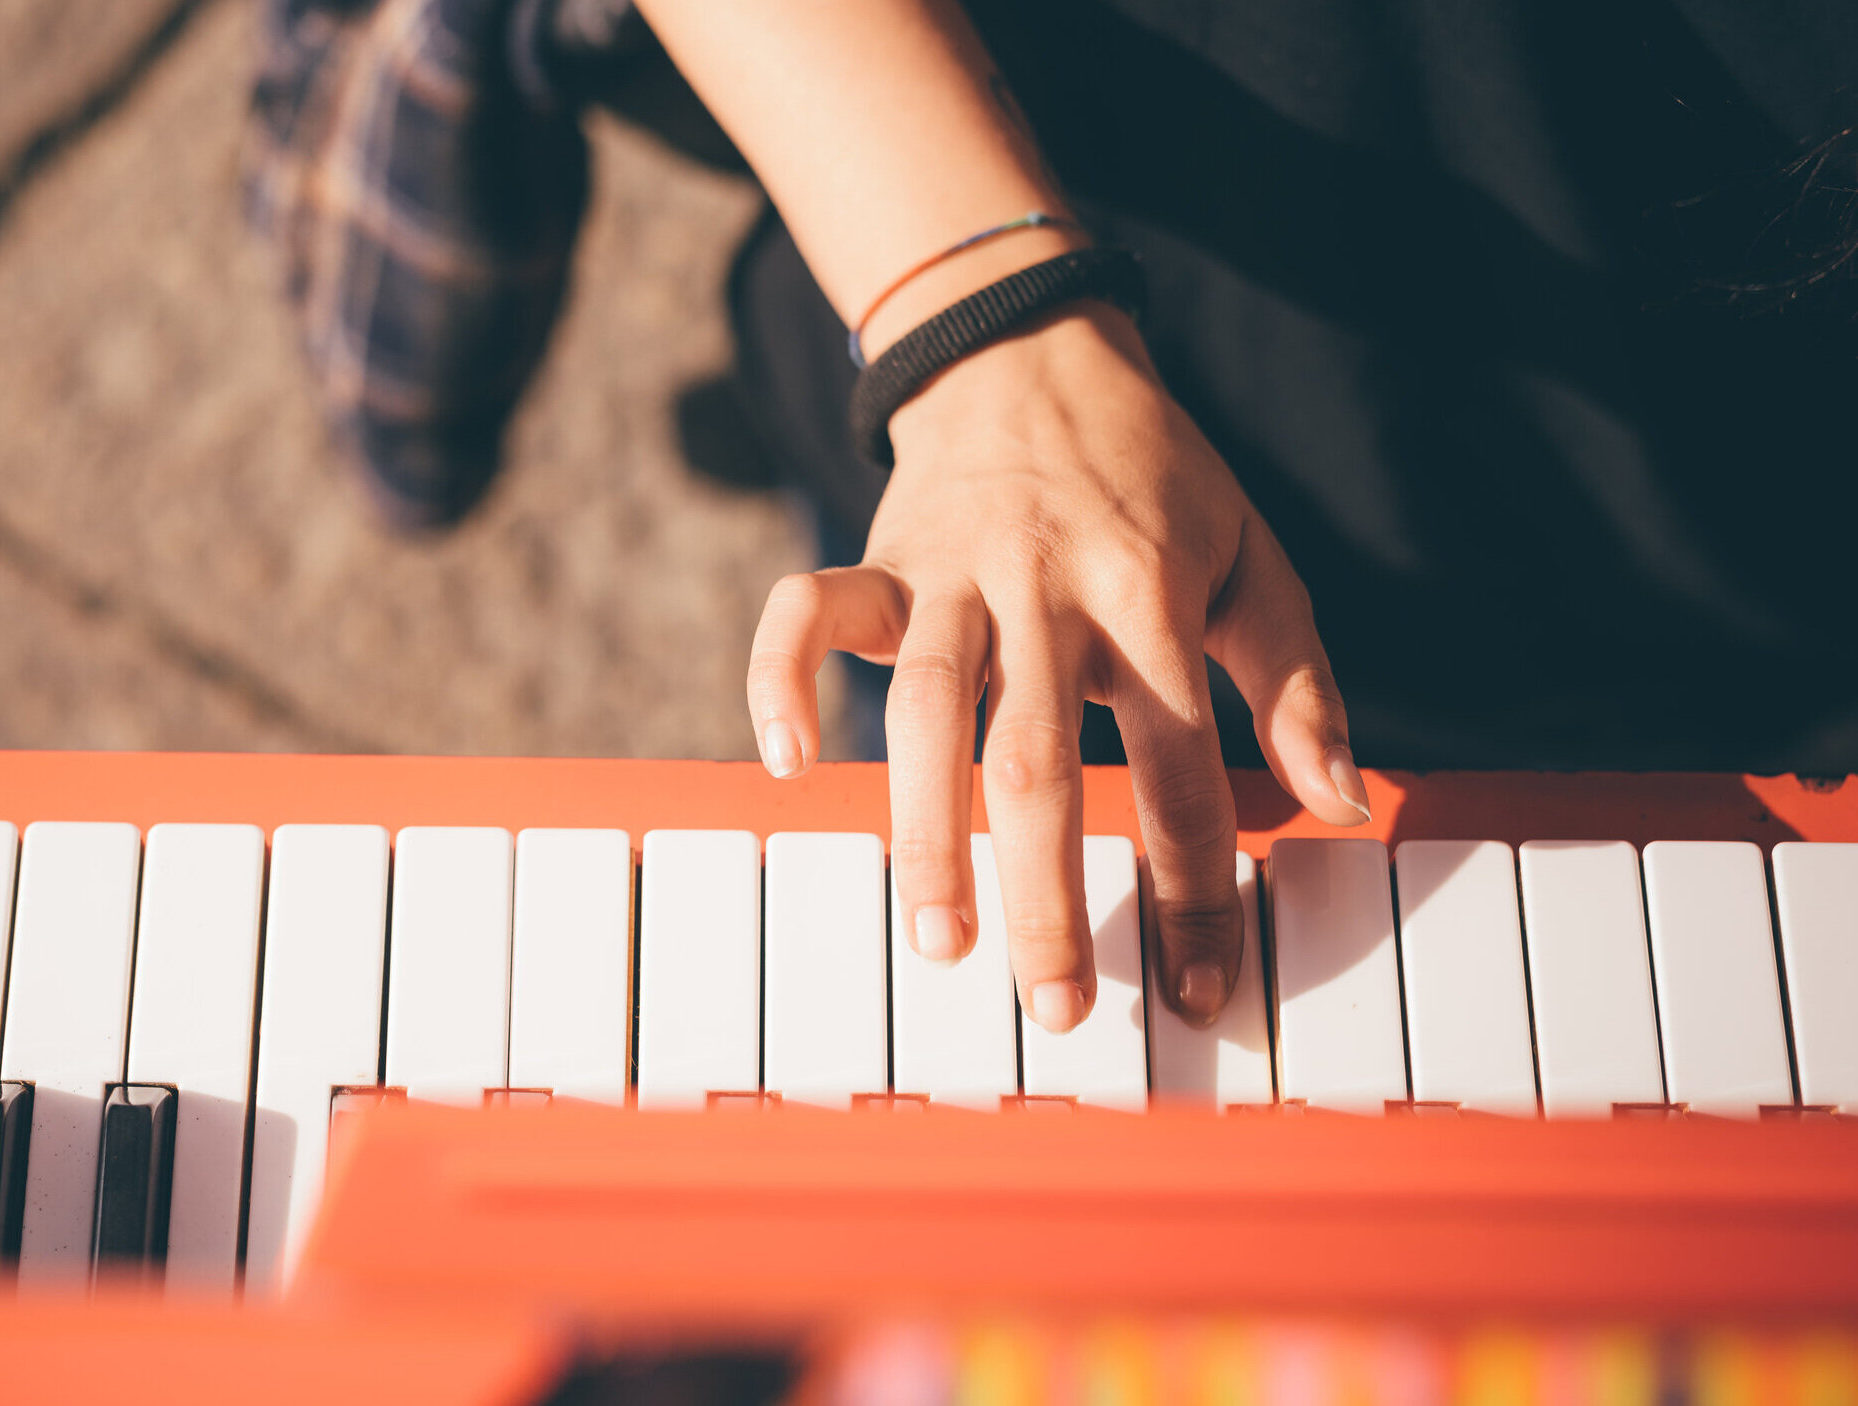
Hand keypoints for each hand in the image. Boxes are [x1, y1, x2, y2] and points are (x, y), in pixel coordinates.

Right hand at [748, 304, 1370, 1031]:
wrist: (1032, 354)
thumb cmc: (1153, 479)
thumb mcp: (1252, 557)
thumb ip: (1295, 680)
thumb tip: (1339, 799)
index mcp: (1149, 600)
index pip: (1182, 767)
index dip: (1193, 885)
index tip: (1200, 989)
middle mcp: (1046, 593)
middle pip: (1040, 758)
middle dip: (1046, 892)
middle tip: (1059, 1006)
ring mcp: (951, 576)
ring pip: (925, 709)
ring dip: (926, 830)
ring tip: (938, 941)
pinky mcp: (879, 561)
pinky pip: (808, 612)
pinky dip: (781, 677)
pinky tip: (787, 760)